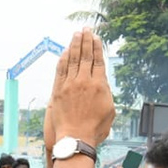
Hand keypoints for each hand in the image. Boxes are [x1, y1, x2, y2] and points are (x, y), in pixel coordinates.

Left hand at [48, 28, 114, 147]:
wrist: (76, 138)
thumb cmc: (95, 128)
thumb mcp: (110, 110)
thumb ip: (106, 93)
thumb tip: (102, 83)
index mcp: (99, 85)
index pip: (98, 61)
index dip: (97, 47)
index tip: (96, 37)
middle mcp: (84, 82)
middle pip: (85, 56)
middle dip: (86, 40)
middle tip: (86, 29)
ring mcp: (70, 85)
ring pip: (73, 60)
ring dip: (75, 45)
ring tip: (76, 34)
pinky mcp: (58, 90)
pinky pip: (61, 70)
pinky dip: (64, 59)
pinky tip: (66, 51)